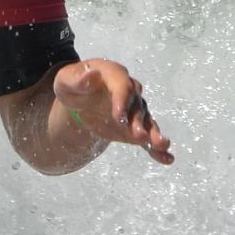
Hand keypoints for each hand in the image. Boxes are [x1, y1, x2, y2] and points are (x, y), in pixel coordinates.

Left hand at [52, 58, 172, 164]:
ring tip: (161, 145)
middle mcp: (130, 91)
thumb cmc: (72, 85)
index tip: (118, 116)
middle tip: (137, 135)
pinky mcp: (135, 127)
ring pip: (146, 122)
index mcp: (115, 75)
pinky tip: (167, 159)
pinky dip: (156, 149)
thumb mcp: (66, 80)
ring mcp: (135, 110)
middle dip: (137, 122)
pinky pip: (148, 137)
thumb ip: (76, 79)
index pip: (122, 87)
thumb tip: (91, 74)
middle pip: (136, 106)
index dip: (122, 100)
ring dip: (153, 134)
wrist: (80, 97)